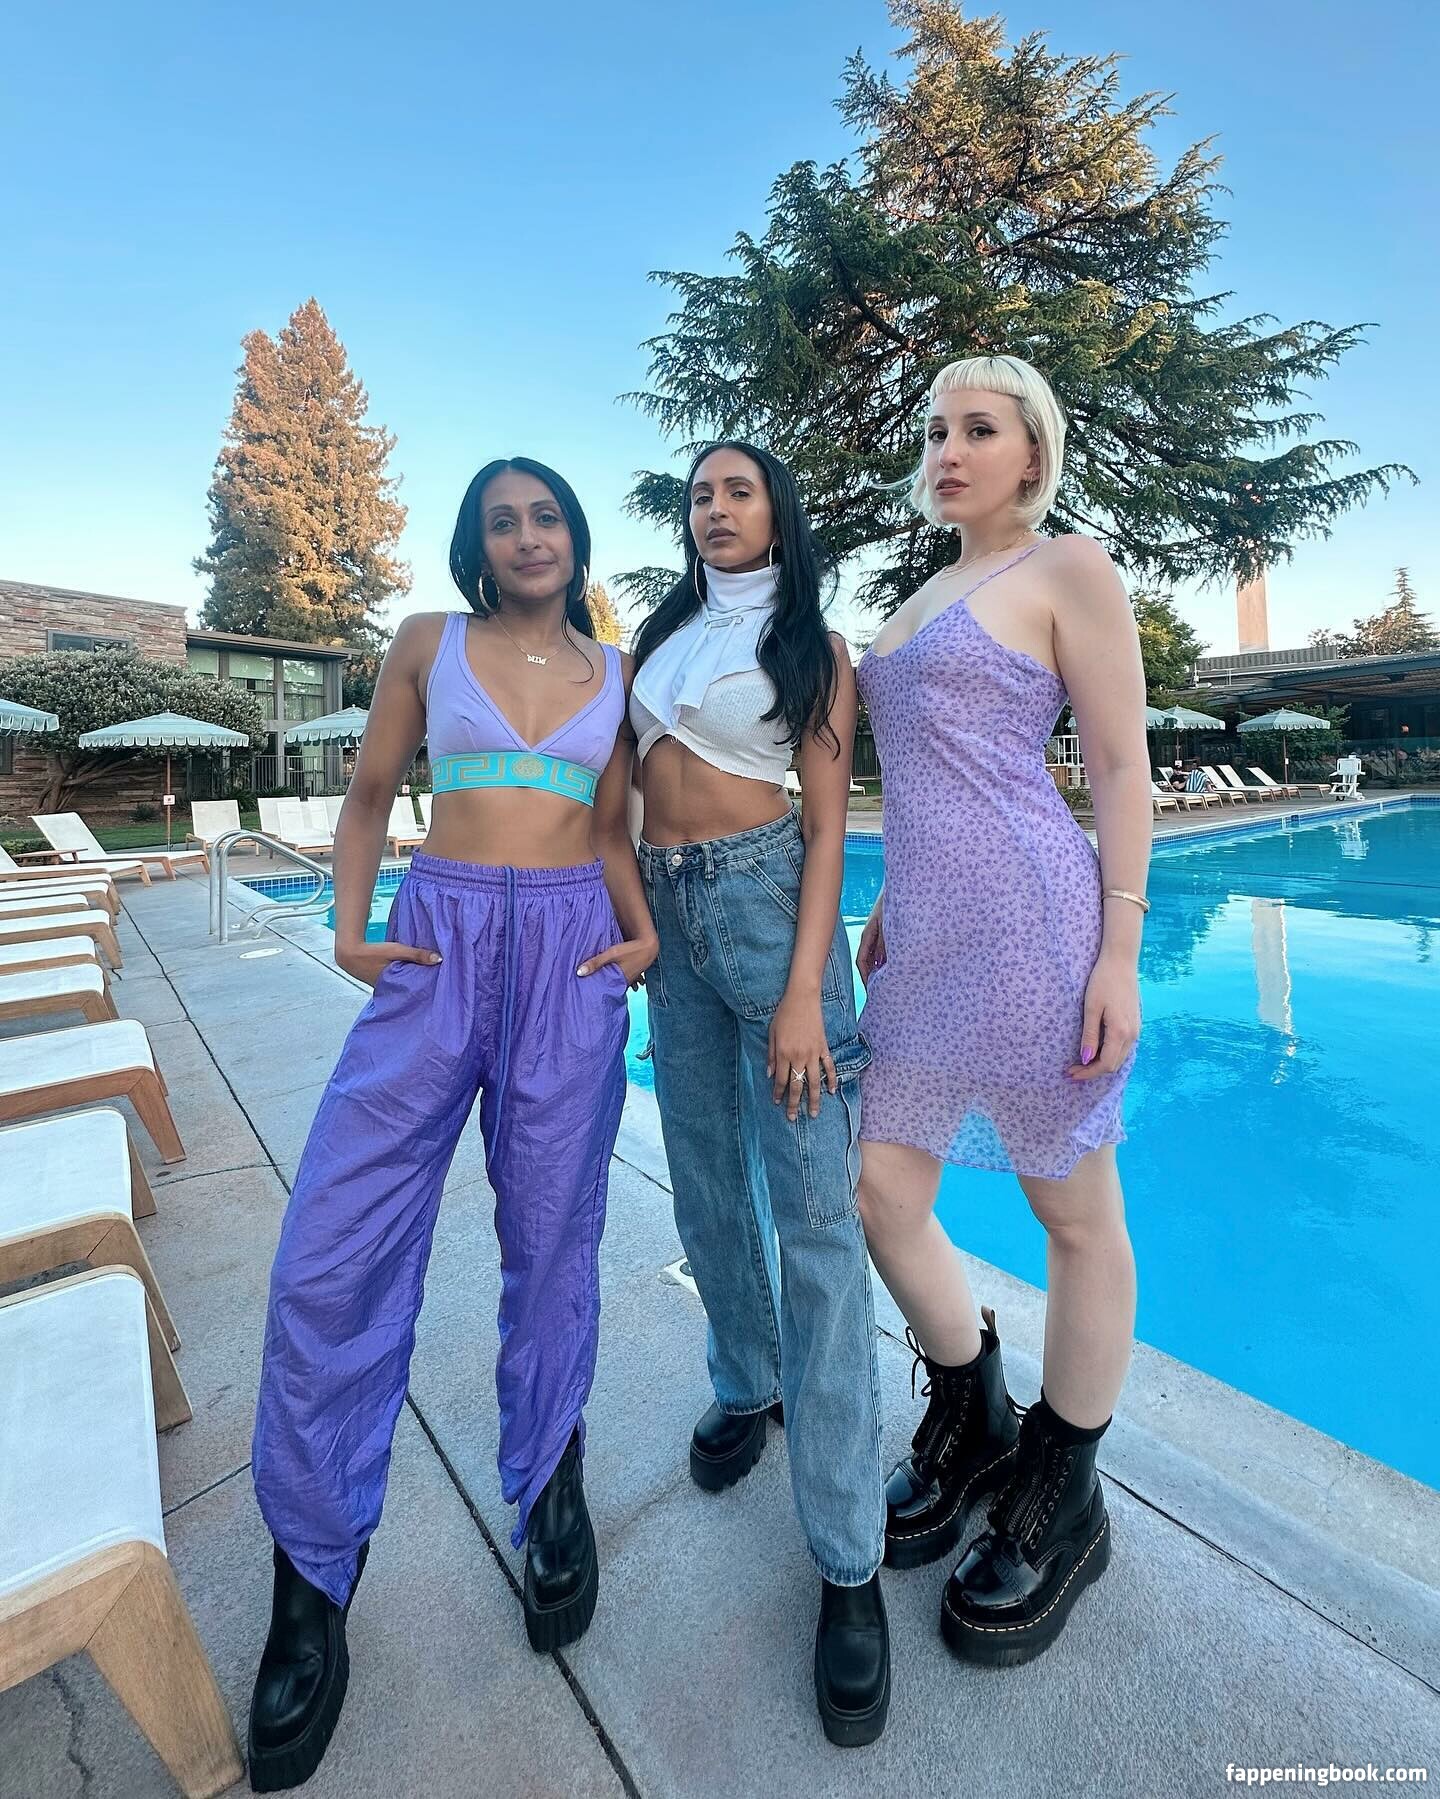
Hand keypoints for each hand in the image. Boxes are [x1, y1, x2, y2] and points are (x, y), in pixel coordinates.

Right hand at [335, 937, 441, 987]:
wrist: (349, 953)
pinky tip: (411, 976)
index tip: (438, 991)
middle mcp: (388, 991)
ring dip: (412, 984)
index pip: (413, 993)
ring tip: (428, 982)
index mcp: (392, 987)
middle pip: (409, 992)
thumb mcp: (396, 951)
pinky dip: (403, 980)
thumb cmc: (372, 952)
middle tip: (437, 989)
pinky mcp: (381, 983)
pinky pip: (396, 984)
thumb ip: (416, 954)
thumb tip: (439, 959)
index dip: (425, 992)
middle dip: (420, 989)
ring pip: (402, 988)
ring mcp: (383, 988)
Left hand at [576, 933, 657, 989]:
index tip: (589, 998)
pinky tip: (612, 979)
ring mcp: (631, 978)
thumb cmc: (630, 950)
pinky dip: (617, 980)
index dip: (599, 995)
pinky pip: (623, 980)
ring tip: (600, 988)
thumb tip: (579, 972)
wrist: (649, 945)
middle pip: (612, 989)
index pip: (607, 993)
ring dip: (611, 985)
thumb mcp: (611, 954)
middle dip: (604, 991)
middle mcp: (626, 982)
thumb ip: (596, 963)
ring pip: (618, 985)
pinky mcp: (633, 973)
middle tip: (592, 994)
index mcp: (620, 981)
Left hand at [767, 988, 836, 1120]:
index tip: (777, 1103)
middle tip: (793, 1118)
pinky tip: (831, 1091)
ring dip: (814, 1099)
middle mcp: (799, 1056)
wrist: (802, 999)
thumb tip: (770, 1075)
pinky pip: (829, 1067)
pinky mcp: (823, 1047)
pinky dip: (832, 1079)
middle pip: (797, 1086)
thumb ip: (771, 1056)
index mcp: (784, 1054)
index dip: (779, 1094)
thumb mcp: (771, 1033)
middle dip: (794, 1103)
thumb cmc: (784, 1014)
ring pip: (814, 1081)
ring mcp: (813, 1053)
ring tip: (814, 1113)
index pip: (781, 1080)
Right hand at [857, 897, 886, 986]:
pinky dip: (886, 959)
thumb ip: (884, 943)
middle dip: (872, 976)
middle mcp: (870, 936)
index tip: (871, 989)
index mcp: (867, 935)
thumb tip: (881, 962)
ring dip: (880, 967)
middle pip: (867, 961)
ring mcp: (876, 933)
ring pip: (875, 955)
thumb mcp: (887, 925)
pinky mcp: (883, 931)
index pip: (861, 961)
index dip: (865, 977)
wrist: (897, 889)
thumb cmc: (890, 903)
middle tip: (880, 989)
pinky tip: (894, 965)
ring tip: (888, 980)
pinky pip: (882, 949)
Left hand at [1067, 953, 1139, 1079]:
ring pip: (1119, 1057)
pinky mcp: (1135, 1024)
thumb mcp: (1091, 1008)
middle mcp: (1132, 1035)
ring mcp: (1136, 1029)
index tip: (1071, 1074)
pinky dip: (1109, 1054)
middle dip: (1092, 1071)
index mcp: (1120, 1032)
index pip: (1105, 1064)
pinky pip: (1123, 1048)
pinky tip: (1095, 1051)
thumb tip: (1085, 1059)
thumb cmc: (1103, 981)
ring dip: (1101, 1064)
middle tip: (1072, 1071)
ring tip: (1081, 1064)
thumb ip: (1089, 1035)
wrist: (1121, 962)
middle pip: (1113, 1065)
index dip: (1088, 1073)